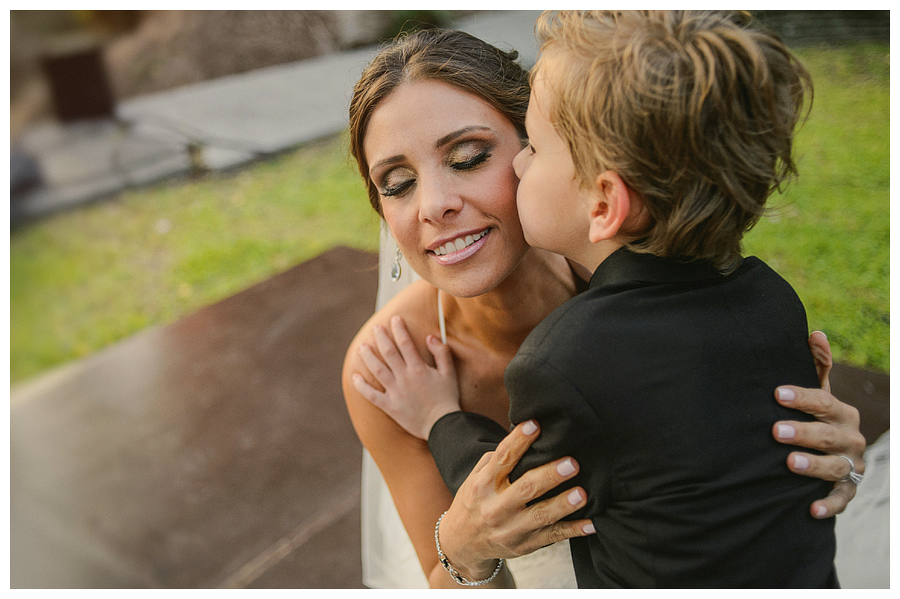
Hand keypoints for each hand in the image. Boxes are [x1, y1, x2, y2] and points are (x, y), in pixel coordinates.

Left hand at [352, 315, 460, 439]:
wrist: (442, 425)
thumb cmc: (447, 398)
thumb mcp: (449, 373)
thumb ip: (441, 353)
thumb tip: (430, 337)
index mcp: (418, 368)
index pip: (405, 343)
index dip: (399, 329)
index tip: (394, 319)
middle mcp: (404, 377)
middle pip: (388, 352)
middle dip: (381, 337)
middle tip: (375, 328)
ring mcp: (395, 392)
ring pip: (377, 370)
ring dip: (368, 357)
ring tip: (362, 347)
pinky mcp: (390, 406)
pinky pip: (371, 395)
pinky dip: (361, 386)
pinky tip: (354, 376)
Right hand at [434, 420, 594, 582]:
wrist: (462, 544)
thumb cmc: (474, 502)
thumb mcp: (474, 478)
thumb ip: (495, 460)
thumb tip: (522, 436)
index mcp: (482, 485)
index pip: (502, 459)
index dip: (518, 441)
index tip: (535, 425)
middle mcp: (495, 508)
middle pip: (525, 488)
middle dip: (550, 475)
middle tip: (571, 463)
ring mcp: (511, 529)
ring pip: (541, 516)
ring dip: (563, 504)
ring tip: (582, 493)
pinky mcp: (524, 545)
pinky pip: (552, 537)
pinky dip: (573, 531)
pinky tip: (591, 524)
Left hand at [772, 332, 865, 517]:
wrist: (831, 454)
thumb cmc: (818, 417)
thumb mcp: (818, 392)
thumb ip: (817, 365)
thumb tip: (815, 333)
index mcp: (841, 412)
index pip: (822, 402)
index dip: (800, 397)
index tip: (776, 393)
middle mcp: (849, 438)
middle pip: (827, 434)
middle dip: (803, 432)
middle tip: (775, 430)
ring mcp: (850, 465)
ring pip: (835, 466)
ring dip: (813, 465)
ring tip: (789, 462)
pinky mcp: (848, 489)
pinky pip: (842, 499)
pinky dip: (828, 505)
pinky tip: (811, 509)